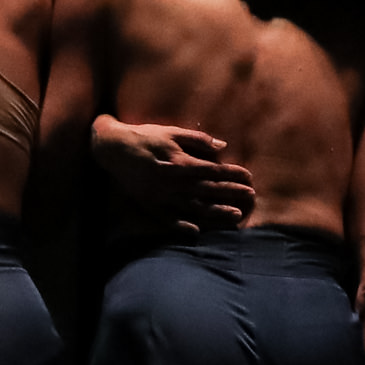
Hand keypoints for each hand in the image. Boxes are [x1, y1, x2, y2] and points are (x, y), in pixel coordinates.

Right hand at [90, 118, 255, 229]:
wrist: (113, 148)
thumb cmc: (145, 137)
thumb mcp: (172, 132)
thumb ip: (198, 140)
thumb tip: (223, 146)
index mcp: (179, 162)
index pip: (213, 170)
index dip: (233, 174)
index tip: (249, 177)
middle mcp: (172, 182)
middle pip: (208, 190)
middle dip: (231, 193)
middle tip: (251, 196)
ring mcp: (160, 196)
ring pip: (193, 207)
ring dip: (216, 212)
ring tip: (236, 216)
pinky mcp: (149, 204)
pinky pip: (167, 219)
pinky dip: (182, 226)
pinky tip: (198, 232)